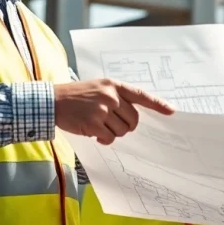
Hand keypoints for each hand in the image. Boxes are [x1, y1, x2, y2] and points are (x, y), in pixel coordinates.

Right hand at [55, 79, 174, 144]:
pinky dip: (104, 139)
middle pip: (133, 119)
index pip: (141, 95)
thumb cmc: (77, 95)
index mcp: (114, 86)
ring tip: (99, 124)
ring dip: (113, 132)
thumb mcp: (99, 88)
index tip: (171, 111)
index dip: (157, 104)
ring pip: (122, 131)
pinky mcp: (94, 123)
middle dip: (126, 126)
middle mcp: (111, 96)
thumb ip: (117, 97)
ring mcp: (102, 110)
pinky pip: (109, 138)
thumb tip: (133, 117)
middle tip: (112, 123)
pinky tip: (93, 131)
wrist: (52, 101)